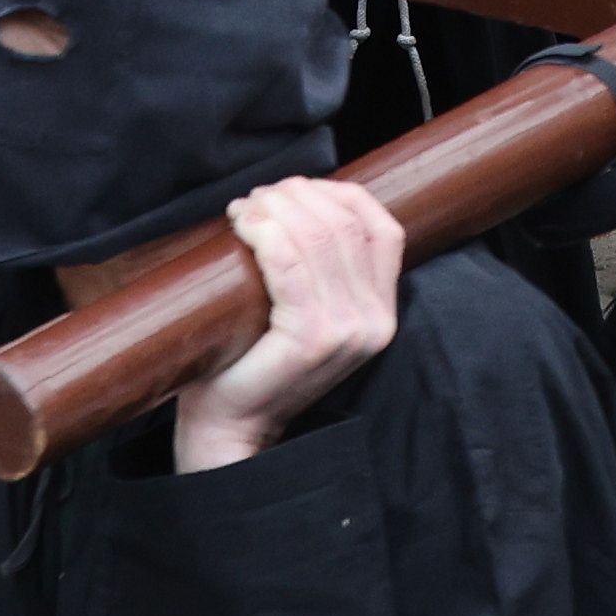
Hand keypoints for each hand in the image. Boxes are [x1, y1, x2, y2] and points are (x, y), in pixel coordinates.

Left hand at [170, 174, 403, 469]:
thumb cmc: (255, 359)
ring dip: (275, 208)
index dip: (339, 194)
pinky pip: (290, 264)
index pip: (383, 229)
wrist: (231, 425)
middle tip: (255, 199)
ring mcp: (346, 330)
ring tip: (242, 210)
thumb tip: (297, 198)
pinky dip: (265, 233)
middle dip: (296, 195)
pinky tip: (243, 227)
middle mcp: (374, 321)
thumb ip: (322, 270)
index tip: (295, 191)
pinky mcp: (310, 337)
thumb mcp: (309, 311)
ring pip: (317, 236)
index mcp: (382, 312)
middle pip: (344, 224)